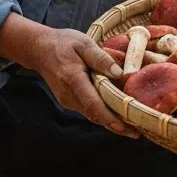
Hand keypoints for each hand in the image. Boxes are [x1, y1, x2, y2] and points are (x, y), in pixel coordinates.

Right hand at [22, 26, 138, 138]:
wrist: (39, 49)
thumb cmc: (63, 43)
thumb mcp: (83, 43)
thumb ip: (101, 58)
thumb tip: (120, 73)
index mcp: (73, 78)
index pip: (92, 103)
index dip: (109, 118)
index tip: (125, 128)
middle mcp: (69, 94)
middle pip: (94, 114)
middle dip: (115, 126)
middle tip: (137, 133)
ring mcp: (67, 100)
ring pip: (91, 115)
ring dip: (110, 122)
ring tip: (132, 127)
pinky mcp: (69, 101)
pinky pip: (88, 110)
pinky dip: (102, 114)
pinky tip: (117, 115)